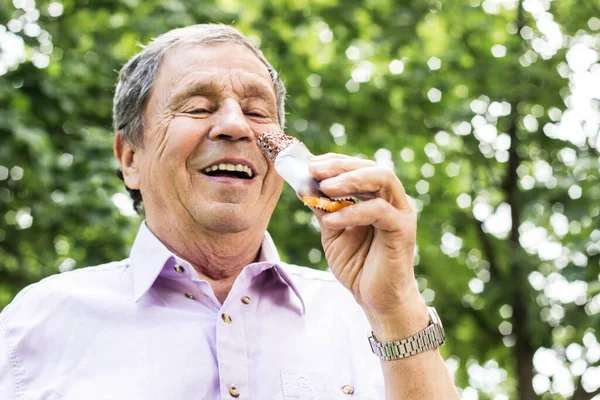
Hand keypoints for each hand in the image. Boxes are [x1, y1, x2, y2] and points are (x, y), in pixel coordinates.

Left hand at [309, 153, 427, 336]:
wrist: (376, 300)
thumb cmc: (357, 265)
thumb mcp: (332, 232)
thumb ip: (322, 208)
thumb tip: (303, 185)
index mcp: (377, 197)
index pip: (359, 167)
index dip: (336, 162)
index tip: (310, 164)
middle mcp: (392, 200)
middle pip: (372, 167)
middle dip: (341, 166)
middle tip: (314, 169)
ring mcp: (401, 213)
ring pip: (382, 179)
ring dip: (350, 180)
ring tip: (324, 188)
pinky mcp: (403, 230)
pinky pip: (379, 211)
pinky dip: (353, 212)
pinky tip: (330, 221)